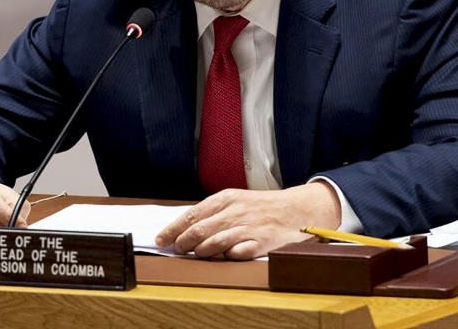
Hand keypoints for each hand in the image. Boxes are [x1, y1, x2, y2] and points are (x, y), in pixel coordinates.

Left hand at [154, 182, 340, 259]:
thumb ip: (213, 212)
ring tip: (198, 255)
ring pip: (214, 243)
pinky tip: (222, 258)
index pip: (192, 215)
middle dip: (183, 243)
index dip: (173, 229)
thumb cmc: (261, 207)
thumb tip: (184, 227)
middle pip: (199, 230)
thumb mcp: (236, 200)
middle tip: (177, 250)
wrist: (297, 209)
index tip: (160, 239)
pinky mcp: (260, 243)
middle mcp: (235, 212)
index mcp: (226, 198)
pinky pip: (236, 254)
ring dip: (201, 252)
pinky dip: (225, 258)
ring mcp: (248, 228)